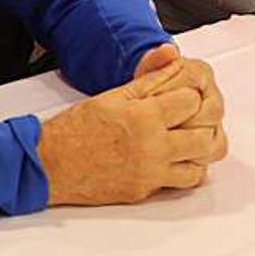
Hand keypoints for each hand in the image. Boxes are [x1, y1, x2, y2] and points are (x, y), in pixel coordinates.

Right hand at [39, 60, 228, 205]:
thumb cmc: (75, 129)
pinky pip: (179, 184)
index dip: (190, 95)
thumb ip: (149, 81)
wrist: (51, 164)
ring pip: (199, 166)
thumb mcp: (114, 96)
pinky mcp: (144, 191)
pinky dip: (184, 172)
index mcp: (144, 117)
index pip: (193, 102)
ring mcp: (149, 173)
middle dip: (202, 124)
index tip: (183, 95)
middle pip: (204, 137)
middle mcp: (151, 148)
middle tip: (191, 119)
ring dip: (198, 152)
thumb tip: (174, 64)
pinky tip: (176, 160)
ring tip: (187, 140)